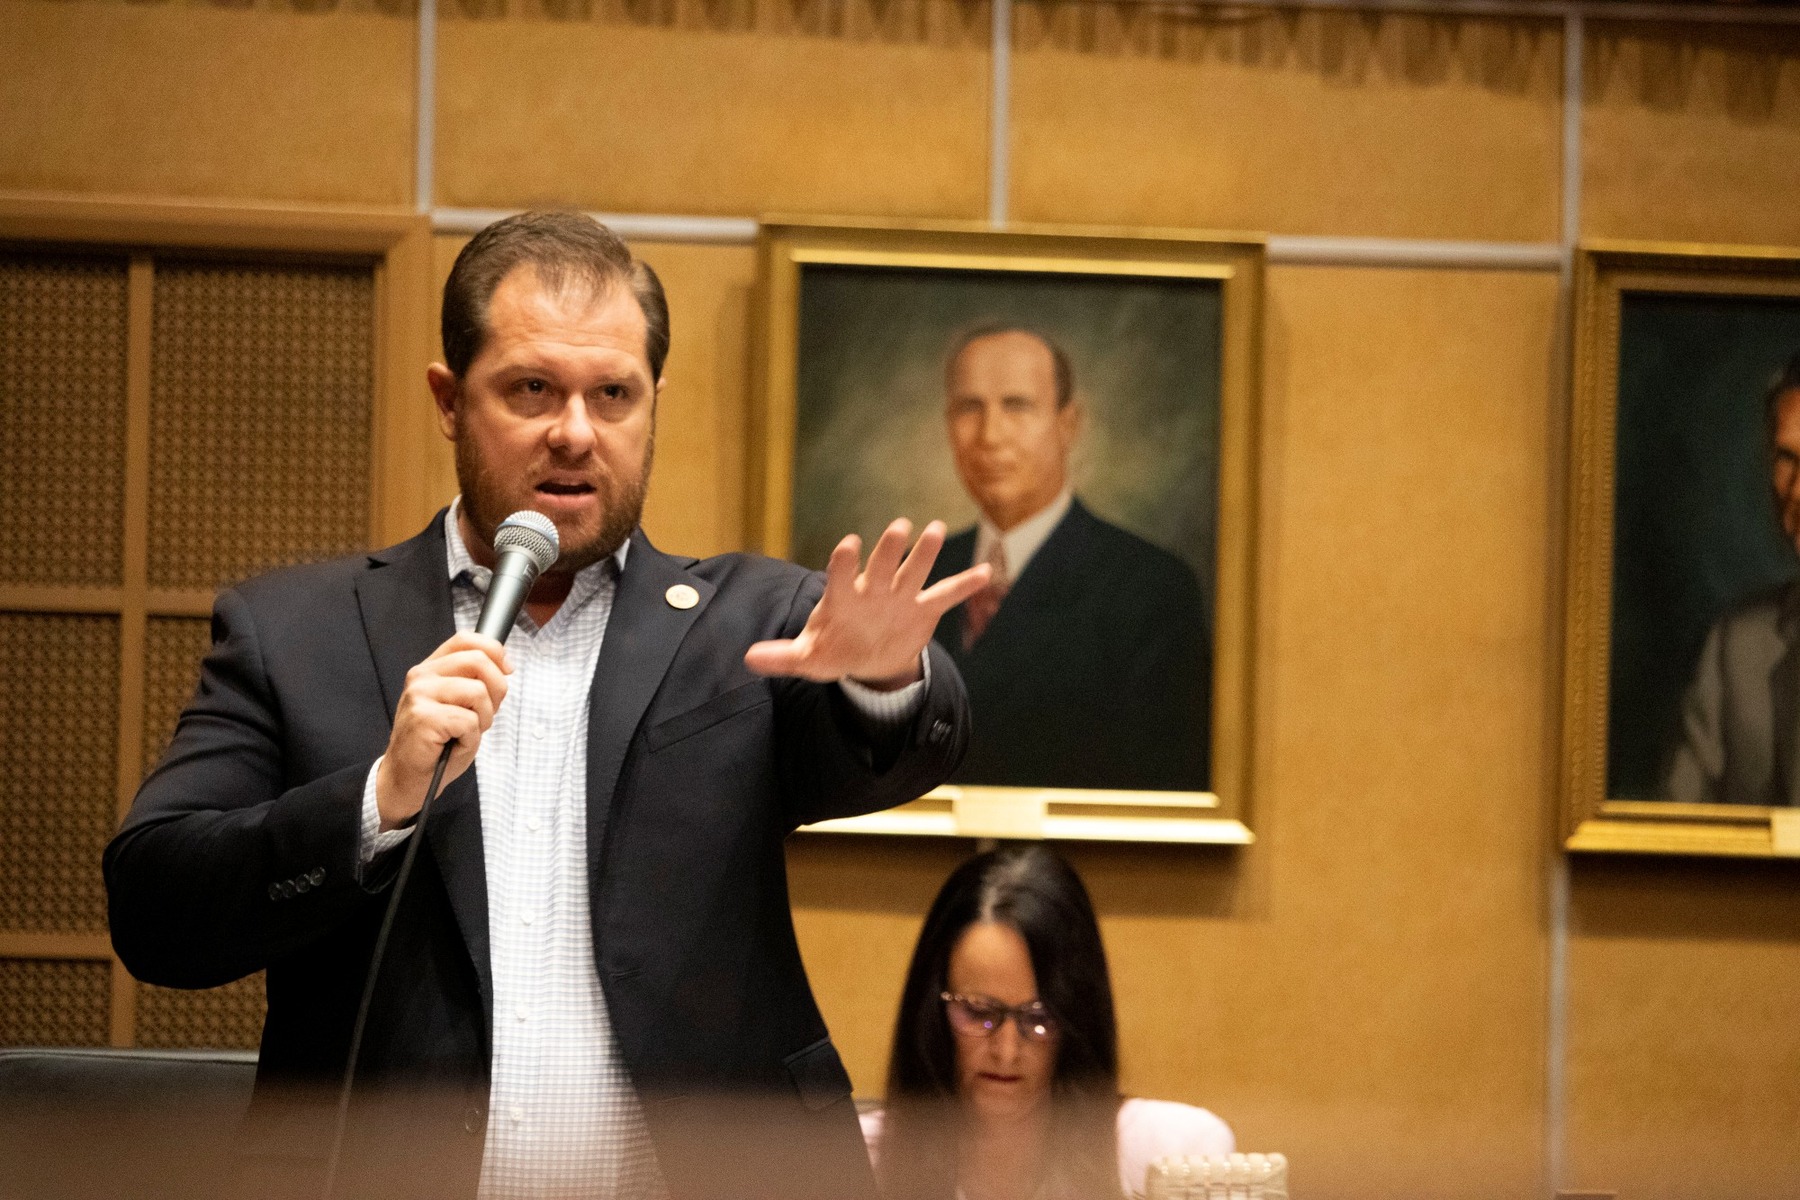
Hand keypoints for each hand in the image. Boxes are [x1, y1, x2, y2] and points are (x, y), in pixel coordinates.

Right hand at [375, 632, 511, 829]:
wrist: (408, 776)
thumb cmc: (437, 743)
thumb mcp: (459, 704)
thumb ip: (475, 681)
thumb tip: (505, 665)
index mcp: (431, 669)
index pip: (466, 640)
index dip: (494, 651)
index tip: (507, 671)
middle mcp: (421, 676)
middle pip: (478, 661)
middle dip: (497, 690)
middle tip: (485, 715)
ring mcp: (420, 695)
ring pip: (478, 692)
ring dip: (483, 718)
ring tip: (466, 733)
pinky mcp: (423, 717)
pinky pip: (469, 721)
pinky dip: (471, 738)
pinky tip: (454, 744)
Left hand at [744, 519, 992, 689]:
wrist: (867, 658)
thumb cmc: (834, 649)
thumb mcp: (809, 658)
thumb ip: (783, 657)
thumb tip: (750, 658)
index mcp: (843, 599)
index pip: (841, 576)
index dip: (845, 563)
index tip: (849, 546)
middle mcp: (873, 590)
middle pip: (882, 566)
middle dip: (889, 549)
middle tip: (899, 527)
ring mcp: (900, 597)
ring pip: (914, 571)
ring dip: (925, 553)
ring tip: (936, 529)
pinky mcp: (922, 610)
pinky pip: (945, 596)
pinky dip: (964, 586)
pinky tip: (984, 573)